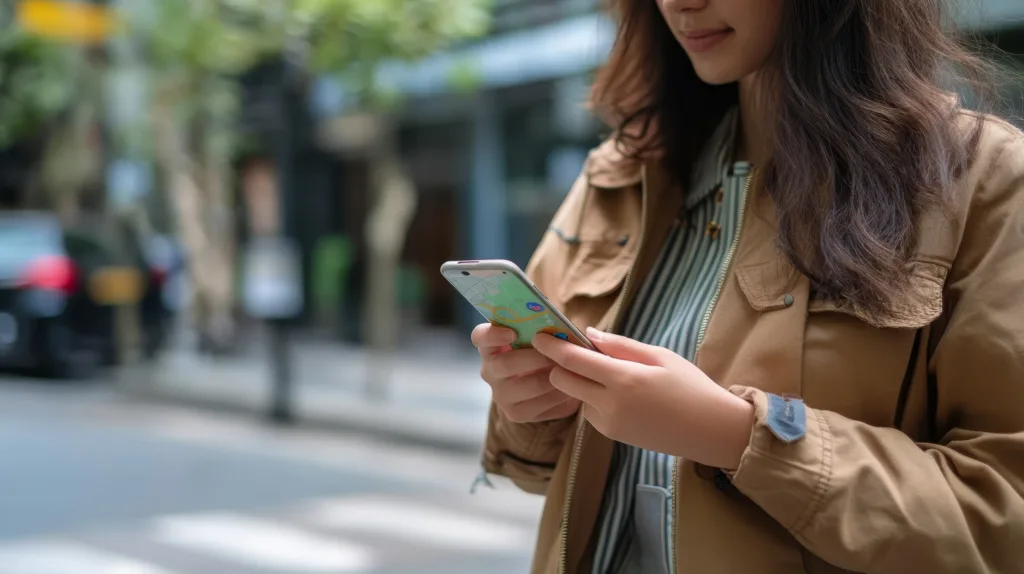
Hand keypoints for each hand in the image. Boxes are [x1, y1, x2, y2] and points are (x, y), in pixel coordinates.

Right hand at [472, 323, 581, 423]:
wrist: (546, 388)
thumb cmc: (541, 353)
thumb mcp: (538, 338)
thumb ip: (542, 329)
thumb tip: (562, 327)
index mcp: (490, 346)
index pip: (480, 337)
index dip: (493, 334)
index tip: (512, 332)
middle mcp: (490, 371)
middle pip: (507, 364)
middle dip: (537, 357)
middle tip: (559, 353)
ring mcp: (500, 395)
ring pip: (530, 385)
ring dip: (554, 376)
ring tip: (571, 369)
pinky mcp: (515, 413)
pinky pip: (542, 403)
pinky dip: (561, 393)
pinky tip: (571, 386)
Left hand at [532, 328, 753, 469]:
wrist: (711, 431)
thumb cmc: (691, 386)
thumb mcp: (659, 356)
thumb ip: (619, 345)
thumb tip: (588, 334)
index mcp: (624, 379)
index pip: (574, 360)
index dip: (552, 347)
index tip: (539, 335)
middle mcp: (611, 404)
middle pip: (563, 381)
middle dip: (561, 366)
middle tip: (573, 350)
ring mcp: (610, 424)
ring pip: (577, 397)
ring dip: (582, 383)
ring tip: (614, 374)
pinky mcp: (613, 436)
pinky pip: (591, 412)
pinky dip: (595, 399)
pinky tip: (622, 395)